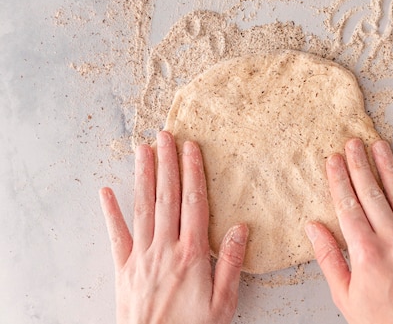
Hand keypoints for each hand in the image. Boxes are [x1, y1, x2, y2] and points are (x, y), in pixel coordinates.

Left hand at [99, 131, 247, 323]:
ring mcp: (140, 257)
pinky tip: (105, 191)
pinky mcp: (123, 269)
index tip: (191, 147)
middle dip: (167, 163)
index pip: (193, 202)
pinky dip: (110, 212)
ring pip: (142, 208)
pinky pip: (116, 235)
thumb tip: (241, 227)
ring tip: (142, 150)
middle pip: (166, 197)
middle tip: (165, 135)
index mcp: (191, 254)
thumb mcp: (223, 303)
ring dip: (142, 176)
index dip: (192, 172)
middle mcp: (164, 248)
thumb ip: (231, 263)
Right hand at [306, 138, 392, 323]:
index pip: (348, 206)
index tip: (333, 159)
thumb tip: (313, 227)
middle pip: (372, 194)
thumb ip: (329, 258)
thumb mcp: (345, 296)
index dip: (339, 179)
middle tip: (352, 143)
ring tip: (379, 145)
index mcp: (366, 254)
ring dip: (388, 167)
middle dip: (360, 165)